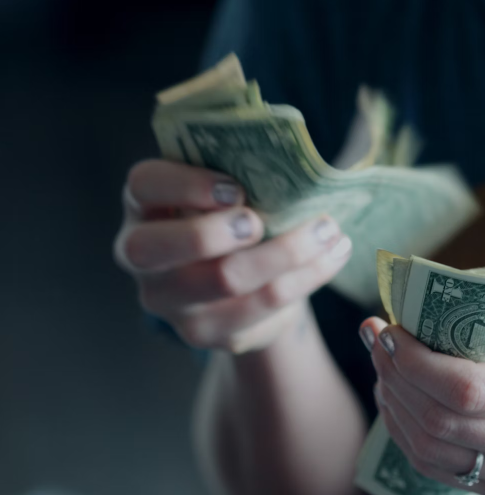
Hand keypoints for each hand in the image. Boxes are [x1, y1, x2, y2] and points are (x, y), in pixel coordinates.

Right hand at [114, 159, 351, 352]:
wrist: (243, 285)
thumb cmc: (233, 218)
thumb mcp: (226, 191)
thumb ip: (240, 172)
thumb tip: (294, 161)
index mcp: (144, 206)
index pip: (143, 185)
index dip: (184, 185)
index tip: (234, 188)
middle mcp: (142, 257)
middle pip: (159, 248)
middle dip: (214, 231)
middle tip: (259, 221)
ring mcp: (171, 302)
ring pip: (225, 280)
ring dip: (286, 252)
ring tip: (329, 230)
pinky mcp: (208, 333)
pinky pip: (263, 306)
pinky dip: (307, 276)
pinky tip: (333, 255)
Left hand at [360, 312, 484, 494]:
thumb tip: (417, 302)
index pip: (467, 390)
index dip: (413, 362)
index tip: (388, 328)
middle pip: (440, 423)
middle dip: (394, 376)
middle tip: (375, 337)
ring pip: (430, 451)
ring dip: (393, 404)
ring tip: (382, 364)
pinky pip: (440, 469)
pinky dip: (408, 432)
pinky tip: (398, 397)